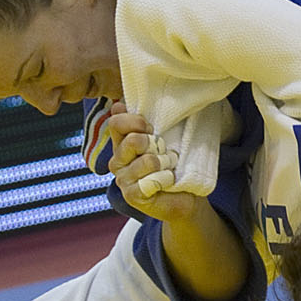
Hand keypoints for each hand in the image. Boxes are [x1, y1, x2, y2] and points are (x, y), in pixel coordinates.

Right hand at [103, 104, 200, 222]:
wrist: (184, 195)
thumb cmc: (171, 163)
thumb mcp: (159, 138)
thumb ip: (141, 123)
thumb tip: (118, 104)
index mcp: (121, 143)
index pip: (116, 123)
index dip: (137, 121)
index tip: (151, 128)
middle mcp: (118, 160)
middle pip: (133, 140)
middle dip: (155, 143)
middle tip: (164, 152)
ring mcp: (123, 179)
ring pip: (147, 160)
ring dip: (165, 163)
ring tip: (169, 167)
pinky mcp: (131, 196)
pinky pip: (149, 182)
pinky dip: (165, 179)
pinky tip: (167, 182)